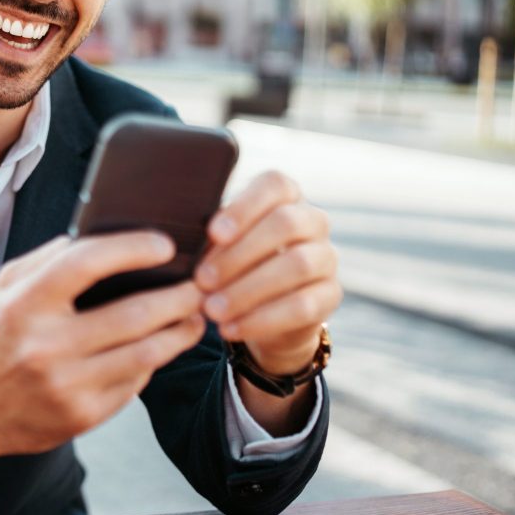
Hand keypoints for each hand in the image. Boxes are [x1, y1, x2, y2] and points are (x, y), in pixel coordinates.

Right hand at [0, 232, 207, 461]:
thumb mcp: (3, 290)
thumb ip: (46, 260)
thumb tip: (100, 237)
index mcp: (24, 305)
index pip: (86, 264)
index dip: (132, 249)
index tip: (165, 244)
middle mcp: (45, 346)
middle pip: (134, 314)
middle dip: (179, 295)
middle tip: (199, 283)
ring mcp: (66, 386)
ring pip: (146, 353)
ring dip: (180, 332)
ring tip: (194, 316)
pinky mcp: (83, 417)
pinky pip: (134, 383)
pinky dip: (152, 362)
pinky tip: (158, 348)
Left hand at [194, 170, 339, 375]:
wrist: (265, 312)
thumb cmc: (233, 265)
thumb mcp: (220, 247)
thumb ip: (211, 238)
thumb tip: (184, 243)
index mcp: (285, 198)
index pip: (275, 185)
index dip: (245, 207)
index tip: (213, 233)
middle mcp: (313, 221)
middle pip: (286, 223)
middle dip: (239, 253)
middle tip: (202, 280)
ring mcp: (326, 258)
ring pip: (297, 265)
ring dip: (248, 290)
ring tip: (212, 310)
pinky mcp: (331, 295)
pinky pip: (303, 306)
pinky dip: (262, 319)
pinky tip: (231, 329)